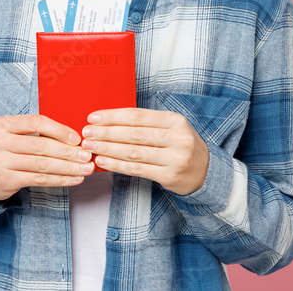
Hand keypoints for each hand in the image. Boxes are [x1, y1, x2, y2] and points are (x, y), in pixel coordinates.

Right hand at [0, 114, 94, 202]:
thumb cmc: (6, 152)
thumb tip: (74, 138)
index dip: (59, 130)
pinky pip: (39, 179)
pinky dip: (60, 179)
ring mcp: (0, 161)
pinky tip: (73, 179)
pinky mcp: (6, 180)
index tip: (77, 138)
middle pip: (41, 145)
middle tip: (87, 156)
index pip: (36, 122)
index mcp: (2, 124)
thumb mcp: (13, 136)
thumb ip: (36, 133)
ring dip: (68, 167)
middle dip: (68, 151)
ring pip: (42, 164)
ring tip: (85, 169)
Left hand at [81, 108, 209, 195]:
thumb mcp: (171, 128)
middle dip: (107, 133)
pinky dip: (118, 166)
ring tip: (90, 147)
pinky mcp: (170, 176)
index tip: (93, 117)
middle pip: (134, 134)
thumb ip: (147, 123)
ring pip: (134, 152)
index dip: (114, 116)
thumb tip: (109, 121)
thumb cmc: (180, 146)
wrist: (205, 172)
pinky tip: (103, 162)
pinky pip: (138, 169)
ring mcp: (175, 158)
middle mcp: (177, 138)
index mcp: (175, 120)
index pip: (138, 116)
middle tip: (86, 133)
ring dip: (108, 149)